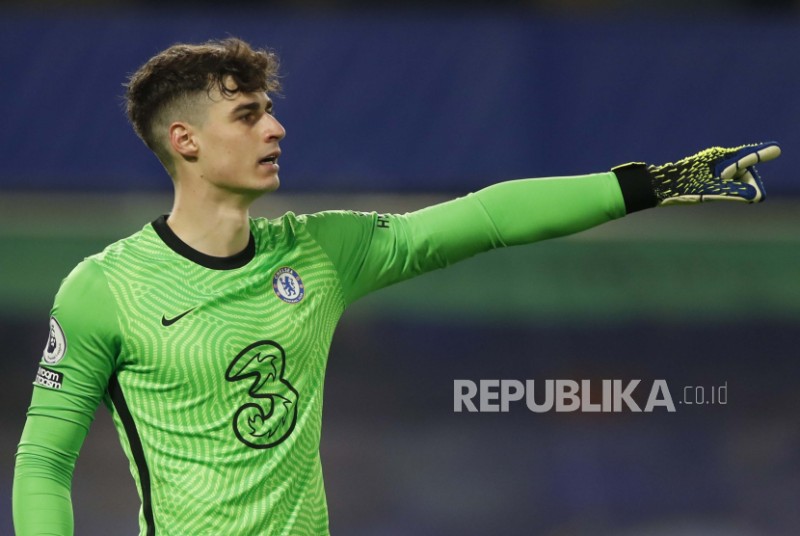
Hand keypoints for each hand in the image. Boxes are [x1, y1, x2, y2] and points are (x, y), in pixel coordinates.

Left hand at [646, 142, 780, 204]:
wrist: (657, 186)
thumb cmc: (682, 187)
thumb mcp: (710, 192)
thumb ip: (735, 193)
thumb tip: (756, 196)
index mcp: (720, 157)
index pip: (746, 156)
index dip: (761, 155)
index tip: (776, 149)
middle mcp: (716, 158)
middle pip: (742, 169)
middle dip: (745, 182)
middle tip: (744, 196)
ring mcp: (710, 165)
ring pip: (732, 177)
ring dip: (732, 187)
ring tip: (713, 192)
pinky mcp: (703, 173)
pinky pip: (722, 180)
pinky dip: (724, 188)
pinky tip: (712, 193)